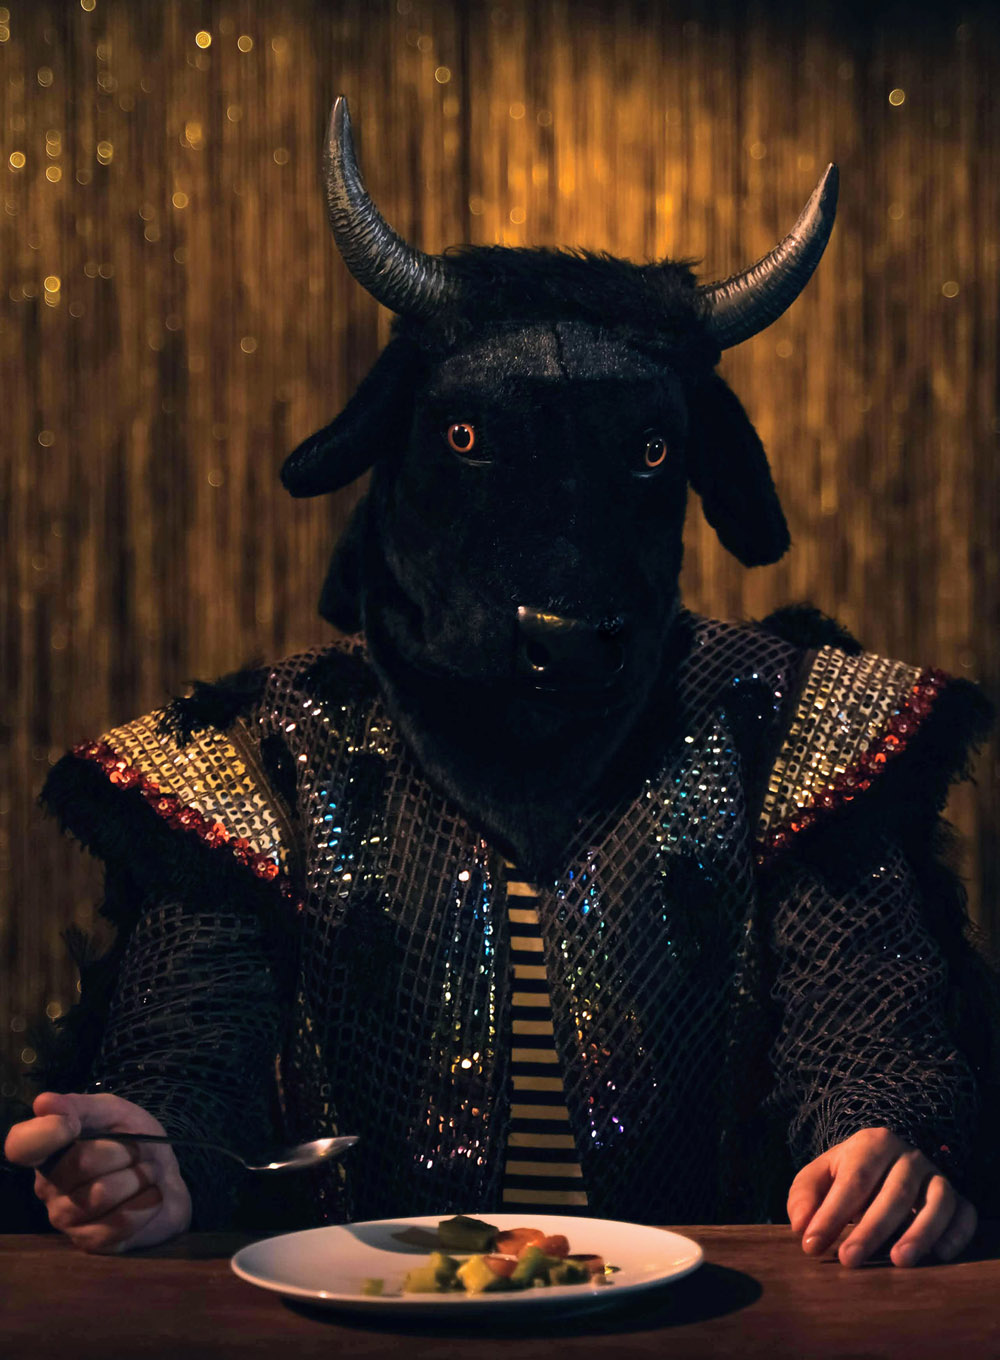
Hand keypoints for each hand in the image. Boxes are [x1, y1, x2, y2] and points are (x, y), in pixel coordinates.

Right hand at [3, 1091, 191, 1252]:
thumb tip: (42, 1104)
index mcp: (48, 1150)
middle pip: (82, 1162)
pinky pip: (119, 1223)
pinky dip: (147, 1202)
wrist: (167, 1176)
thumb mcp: (114, 1112)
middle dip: (125, 1150)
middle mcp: (48, 1187)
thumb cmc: (135, 1140)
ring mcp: (67, 1219)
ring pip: (101, 1194)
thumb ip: (80, 1106)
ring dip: (138, 1177)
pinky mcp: (92, 1243)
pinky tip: (150, 1195)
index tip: (73, 1124)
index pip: (21, 1145)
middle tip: (138, 1152)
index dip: (45, 1133)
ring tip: (145, 1173)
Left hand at [787, 1126, 976, 1267]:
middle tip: (849, 1260)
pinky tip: (940, 1256)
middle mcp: (909, 1156)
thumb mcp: (819, 1177)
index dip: (832, 1214)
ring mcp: (936, 1176)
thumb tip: (801, 1226)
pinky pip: (965, 1214)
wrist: (886, 1163)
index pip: (853, 1180)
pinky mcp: (958, 1198)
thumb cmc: (848, 1175)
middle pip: (895, 1192)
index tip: (812, 1245)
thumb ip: (804, 1197)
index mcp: (872, 1144)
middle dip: (871, 1230)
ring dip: (920, 1233)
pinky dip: (957, 1234)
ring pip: (937, 1202)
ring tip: (898, 1261)